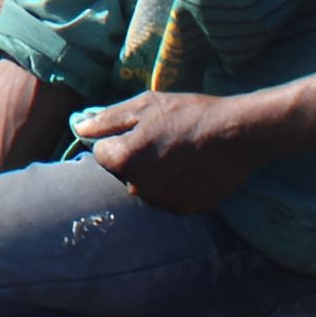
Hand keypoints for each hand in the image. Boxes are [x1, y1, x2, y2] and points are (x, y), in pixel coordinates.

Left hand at [70, 90, 264, 212]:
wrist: (235, 135)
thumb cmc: (188, 114)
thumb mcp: (145, 106)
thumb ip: (108, 120)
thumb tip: (80, 129)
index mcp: (124, 160)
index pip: (101, 153)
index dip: (116, 139)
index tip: (138, 130)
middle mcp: (138, 188)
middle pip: (123, 172)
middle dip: (133, 157)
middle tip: (160, 138)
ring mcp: (162, 202)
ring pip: (144, 186)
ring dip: (152, 172)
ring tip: (177, 152)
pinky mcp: (184, 210)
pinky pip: (166, 197)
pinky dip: (172, 184)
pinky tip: (189, 168)